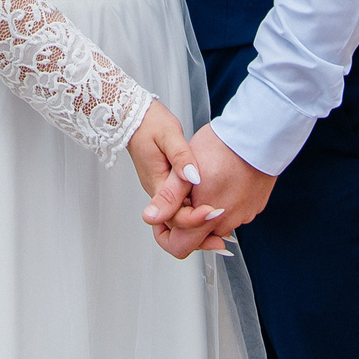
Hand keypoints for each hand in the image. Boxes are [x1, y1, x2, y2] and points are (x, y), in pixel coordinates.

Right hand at [131, 101, 227, 250]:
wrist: (134, 117)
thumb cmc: (150, 123)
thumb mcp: (169, 135)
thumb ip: (181, 158)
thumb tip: (194, 178)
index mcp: (157, 183)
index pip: (174, 216)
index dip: (196, 219)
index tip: (215, 211)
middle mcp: (158, 193)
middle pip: (175, 229)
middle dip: (198, 237)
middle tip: (222, 242)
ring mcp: (162, 192)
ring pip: (178, 223)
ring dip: (199, 230)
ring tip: (223, 232)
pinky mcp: (168, 187)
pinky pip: (181, 209)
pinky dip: (197, 217)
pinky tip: (214, 214)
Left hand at [152, 123, 274, 259]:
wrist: (258, 135)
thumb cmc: (223, 148)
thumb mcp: (185, 172)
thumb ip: (169, 199)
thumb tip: (150, 218)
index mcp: (206, 220)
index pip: (179, 247)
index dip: (166, 231)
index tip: (165, 212)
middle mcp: (226, 223)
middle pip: (199, 236)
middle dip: (187, 217)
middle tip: (185, 191)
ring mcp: (243, 216)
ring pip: (216, 222)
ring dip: (206, 209)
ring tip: (205, 180)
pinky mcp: (254, 206)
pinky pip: (233, 211)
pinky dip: (224, 200)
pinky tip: (222, 179)